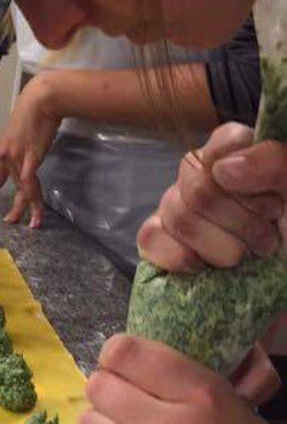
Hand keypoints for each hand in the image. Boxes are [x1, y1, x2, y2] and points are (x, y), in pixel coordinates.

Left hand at [0, 73, 60, 227]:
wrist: (41, 100)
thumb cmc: (34, 113)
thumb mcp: (21, 135)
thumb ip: (21, 149)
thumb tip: (26, 157)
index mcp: (2, 152)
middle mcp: (6, 157)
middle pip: (10, 187)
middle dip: (13, 208)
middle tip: (9, 223)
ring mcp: (17, 158)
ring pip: (22, 190)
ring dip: (27, 208)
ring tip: (31, 224)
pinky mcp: (31, 158)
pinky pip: (30, 184)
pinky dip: (34, 200)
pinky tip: (37, 212)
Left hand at [81, 334, 286, 423]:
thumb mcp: (217, 389)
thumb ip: (167, 370)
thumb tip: (111, 356)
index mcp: (200, 394)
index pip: (124, 353)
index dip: (116, 354)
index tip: (122, 364)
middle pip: (99, 388)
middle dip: (106, 387)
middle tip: (120, 397)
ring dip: (102, 422)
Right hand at [137, 123, 285, 270]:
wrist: (280, 280)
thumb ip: (273, 164)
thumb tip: (222, 169)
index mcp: (238, 153)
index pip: (225, 143)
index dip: (248, 181)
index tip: (274, 206)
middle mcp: (202, 174)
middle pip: (200, 189)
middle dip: (240, 222)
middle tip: (266, 236)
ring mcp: (177, 207)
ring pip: (179, 217)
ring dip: (221, 247)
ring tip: (245, 255)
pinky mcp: (159, 240)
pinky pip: (150, 238)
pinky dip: (180, 257)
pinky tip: (204, 267)